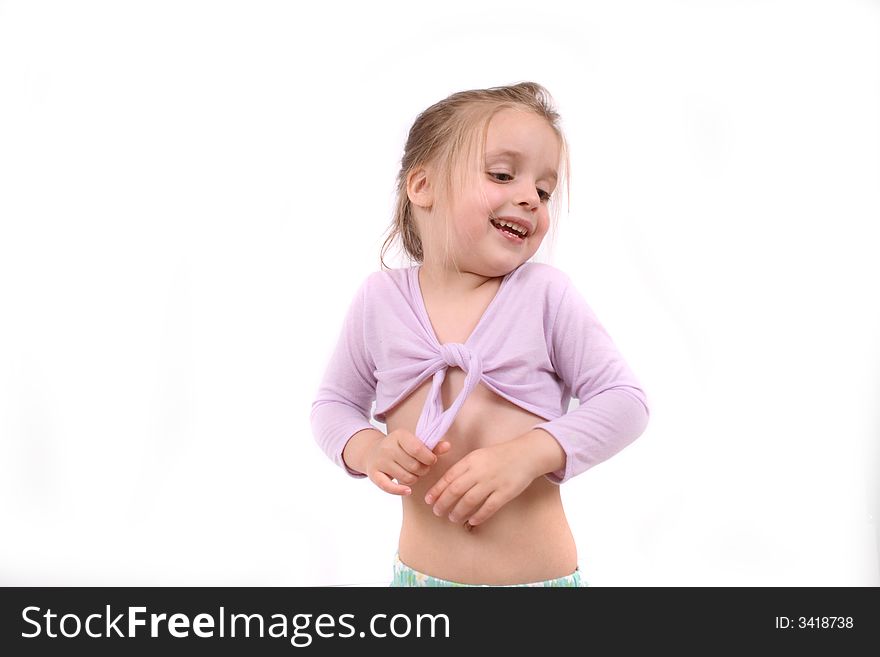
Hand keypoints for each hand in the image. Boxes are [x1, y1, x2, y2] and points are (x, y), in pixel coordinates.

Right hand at [364, 428, 450, 495]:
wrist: (372, 452)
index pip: (417, 449)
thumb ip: (432, 446)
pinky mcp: (374, 474)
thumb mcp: (414, 442)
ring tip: (413, 473)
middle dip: (423, 470)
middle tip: (422, 468)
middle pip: (414, 466)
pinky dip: (400, 490)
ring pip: (406, 477)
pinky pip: (389, 487)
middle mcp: (388, 447)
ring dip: (414, 479)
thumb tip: (448, 446)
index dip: (429, 458)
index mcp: (399, 435)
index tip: (431, 460)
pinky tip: (408, 490)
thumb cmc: (400, 448)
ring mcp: (380, 461)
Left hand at [423, 439, 537, 528]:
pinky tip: (472, 521)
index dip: (437, 490)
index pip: (449, 477)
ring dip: (458, 511)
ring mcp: (493, 482)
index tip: (428, 500)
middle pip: (455, 490)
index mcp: (471, 460)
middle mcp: (480, 471)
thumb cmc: (499, 456)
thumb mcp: (478, 456)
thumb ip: (464, 468)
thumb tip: (446, 485)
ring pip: (470, 500)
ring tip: (452, 517)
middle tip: (437, 512)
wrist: (526, 454)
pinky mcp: (506, 492)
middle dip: (443, 503)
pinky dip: (479, 516)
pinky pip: (489, 507)